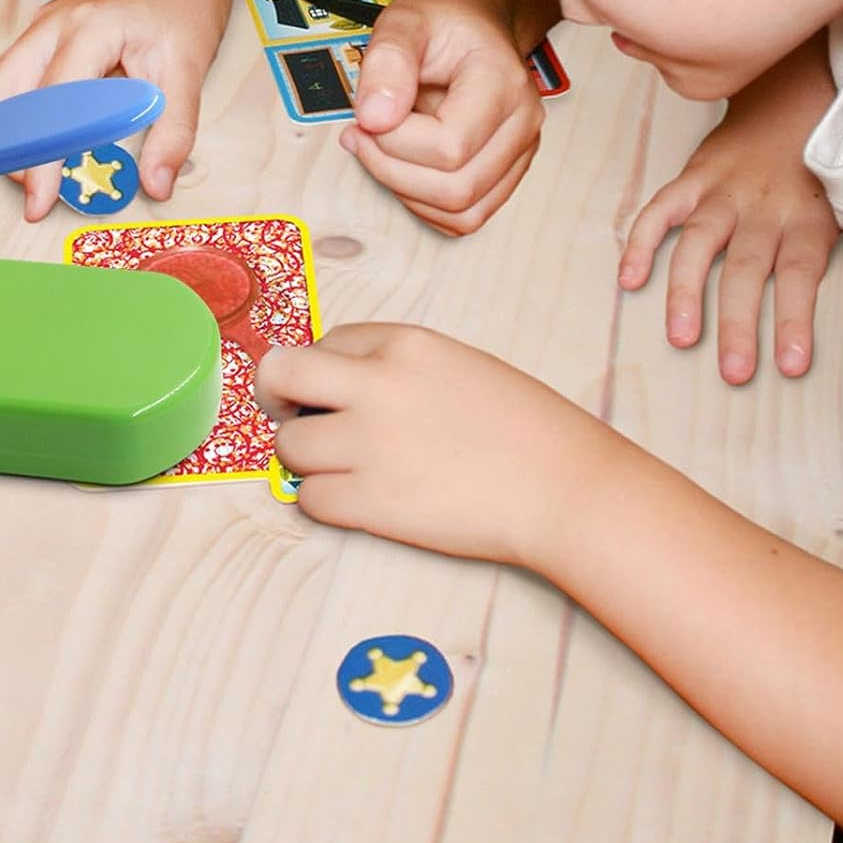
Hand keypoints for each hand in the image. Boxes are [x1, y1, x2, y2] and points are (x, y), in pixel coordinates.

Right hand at [0, 0, 235, 218]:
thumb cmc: (183, 9)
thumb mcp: (189, 72)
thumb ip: (173, 131)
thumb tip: (155, 184)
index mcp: (90, 28)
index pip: (52, 101)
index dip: (43, 156)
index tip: (41, 200)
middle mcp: (54, 24)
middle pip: (3, 93)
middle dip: (13, 147)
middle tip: (39, 190)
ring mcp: (42, 28)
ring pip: (1, 88)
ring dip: (14, 132)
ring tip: (44, 168)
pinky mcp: (42, 37)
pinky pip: (14, 81)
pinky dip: (22, 116)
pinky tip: (50, 139)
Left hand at [255, 323, 613, 567]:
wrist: (564, 488)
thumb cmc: (526, 429)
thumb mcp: (459, 367)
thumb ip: (399, 368)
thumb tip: (343, 385)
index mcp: (405, 343)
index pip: (326, 341)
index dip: (322, 368)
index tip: (330, 390)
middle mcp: (377, 386)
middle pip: (280, 376)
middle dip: (277, 397)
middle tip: (292, 416)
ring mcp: (369, 444)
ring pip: (288, 446)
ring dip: (306, 458)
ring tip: (343, 467)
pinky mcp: (371, 502)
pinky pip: (309, 499)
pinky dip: (324, 501)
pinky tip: (356, 499)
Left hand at [340, 0, 543, 233]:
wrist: (472, 18)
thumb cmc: (442, 18)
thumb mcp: (404, 19)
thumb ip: (386, 61)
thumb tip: (374, 117)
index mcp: (503, 82)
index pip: (450, 146)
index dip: (395, 142)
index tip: (367, 116)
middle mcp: (522, 122)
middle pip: (457, 189)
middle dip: (391, 169)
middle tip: (362, 134)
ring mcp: (520, 151)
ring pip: (463, 212)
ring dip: (406, 191)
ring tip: (382, 148)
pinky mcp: (507, 171)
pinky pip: (466, 216)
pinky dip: (425, 203)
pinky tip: (404, 165)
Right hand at [618, 38, 839, 383]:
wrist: (794, 87)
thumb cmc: (825, 149)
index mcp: (806, 216)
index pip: (800, 276)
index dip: (794, 320)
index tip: (790, 363)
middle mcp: (762, 208)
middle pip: (746, 271)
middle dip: (738, 324)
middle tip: (731, 369)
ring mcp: (722, 192)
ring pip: (698, 245)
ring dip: (685, 292)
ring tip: (680, 335)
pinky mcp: (693, 177)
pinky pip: (660, 210)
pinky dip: (640, 241)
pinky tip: (630, 277)